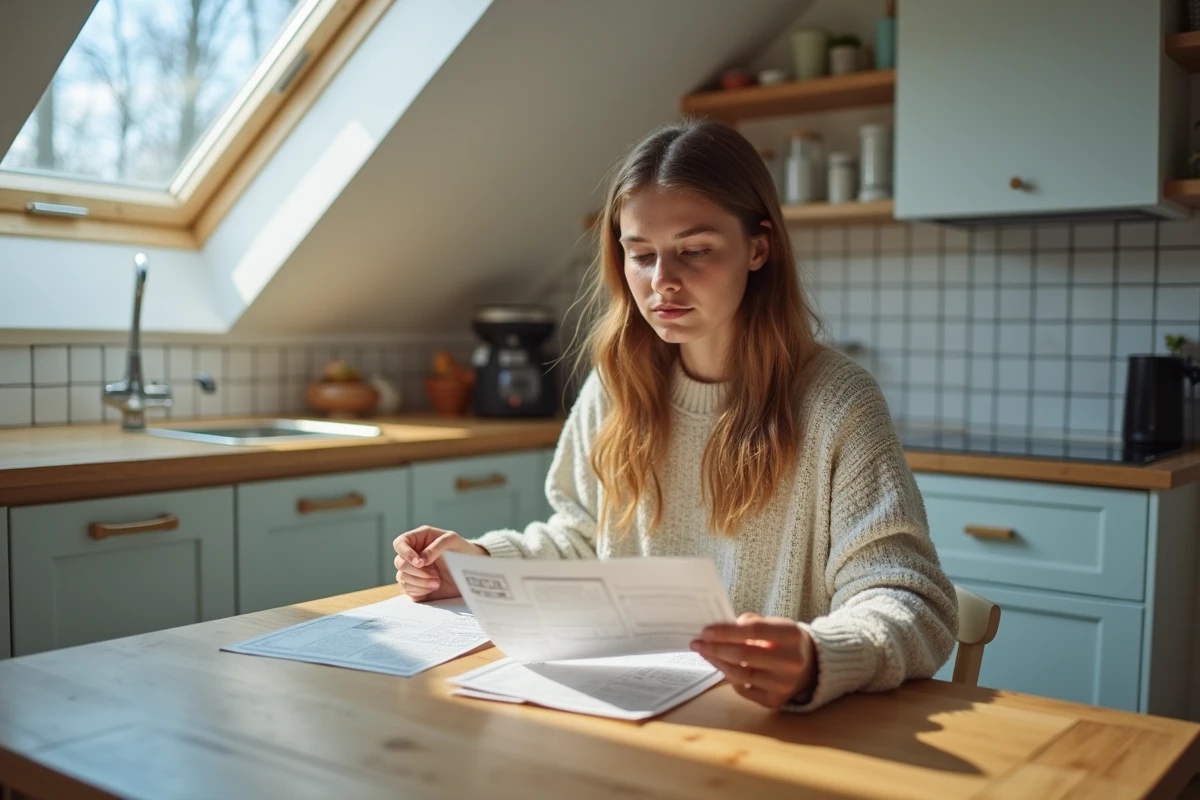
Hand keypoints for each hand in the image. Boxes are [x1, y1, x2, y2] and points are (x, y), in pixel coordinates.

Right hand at [392, 525, 487, 601]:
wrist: (470, 571)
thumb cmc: (462, 550)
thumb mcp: (453, 540)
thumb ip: (437, 545)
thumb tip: (421, 559)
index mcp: (419, 539)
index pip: (399, 543)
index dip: (405, 553)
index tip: (420, 562)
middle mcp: (413, 555)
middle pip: (399, 562)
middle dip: (417, 571)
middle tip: (435, 574)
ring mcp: (413, 571)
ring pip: (402, 577)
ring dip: (420, 582)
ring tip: (437, 582)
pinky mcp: (415, 586)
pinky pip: (407, 590)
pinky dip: (420, 590)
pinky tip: (433, 587)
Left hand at [691, 613, 816, 708]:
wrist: (811, 666)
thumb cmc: (784, 641)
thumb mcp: (774, 624)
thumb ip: (749, 623)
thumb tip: (718, 632)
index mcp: (791, 635)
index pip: (754, 630)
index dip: (727, 631)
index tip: (705, 631)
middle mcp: (791, 662)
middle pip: (745, 655)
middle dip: (716, 649)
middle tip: (697, 644)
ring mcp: (784, 684)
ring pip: (741, 674)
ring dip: (718, 663)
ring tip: (705, 654)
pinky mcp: (776, 701)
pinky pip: (744, 689)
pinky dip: (730, 677)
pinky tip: (722, 667)